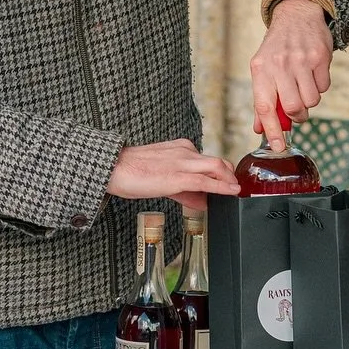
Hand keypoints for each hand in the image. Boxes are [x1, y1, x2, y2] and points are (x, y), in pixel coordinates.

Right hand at [107, 139, 239, 211]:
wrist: (112, 167)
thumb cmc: (131, 172)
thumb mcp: (162, 179)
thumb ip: (184, 191)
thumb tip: (201, 201)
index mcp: (180, 148)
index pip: (207, 161)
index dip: (220, 175)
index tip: (225, 186)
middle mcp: (184, 151)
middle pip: (218, 162)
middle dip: (230, 176)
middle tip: (235, 189)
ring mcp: (182, 163)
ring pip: (217, 167)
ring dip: (229, 181)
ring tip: (235, 192)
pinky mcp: (178, 177)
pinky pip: (206, 181)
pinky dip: (222, 187)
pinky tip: (231, 192)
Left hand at [250, 0, 332, 151]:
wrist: (297, 15)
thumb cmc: (277, 47)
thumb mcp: (262, 69)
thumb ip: (261, 99)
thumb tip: (260, 129)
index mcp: (261, 69)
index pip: (264, 106)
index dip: (271, 130)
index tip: (277, 146)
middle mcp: (280, 64)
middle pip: (293, 108)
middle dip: (297, 115)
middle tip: (296, 109)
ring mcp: (301, 60)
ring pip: (311, 100)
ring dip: (309, 100)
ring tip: (303, 84)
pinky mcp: (320, 57)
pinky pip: (324, 87)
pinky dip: (319, 85)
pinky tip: (312, 72)